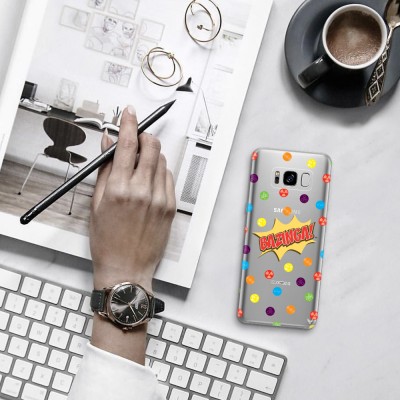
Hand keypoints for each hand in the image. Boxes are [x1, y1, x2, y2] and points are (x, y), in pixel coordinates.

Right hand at [89, 105, 175, 291]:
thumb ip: (104, 170)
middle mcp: (142, 191)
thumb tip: (107, 144)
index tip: (130, 113)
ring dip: (151, 156)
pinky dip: (159, 173)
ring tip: (139, 169)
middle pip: (152, 146)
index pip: (128, 144)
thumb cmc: (107, 242)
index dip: (129, 123)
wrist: (126, 268)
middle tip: (136, 141)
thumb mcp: (96, 204)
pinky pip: (169, 178)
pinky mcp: (170, 207)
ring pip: (162, 160)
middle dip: (144, 137)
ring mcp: (160, 198)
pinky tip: (148, 184)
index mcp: (119, 188)